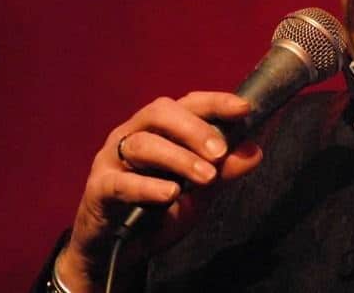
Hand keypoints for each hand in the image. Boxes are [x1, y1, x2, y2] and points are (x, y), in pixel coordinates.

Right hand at [56, 92, 262, 291]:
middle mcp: (134, 133)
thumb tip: (254, 152)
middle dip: (194, 129)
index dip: (216, 102)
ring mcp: (112, 159)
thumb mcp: (199, 193)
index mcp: (162, 128)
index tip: (244, 109)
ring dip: (178, 159)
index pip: (189, 103)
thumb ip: (224, 172)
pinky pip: (120, 182)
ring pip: (142, 144)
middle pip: (161, 113)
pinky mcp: (99, 188)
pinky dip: (147, 186)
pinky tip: (170, 194)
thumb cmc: (159, 211)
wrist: (120, 252)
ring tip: (205, 177)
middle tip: (219, 152)